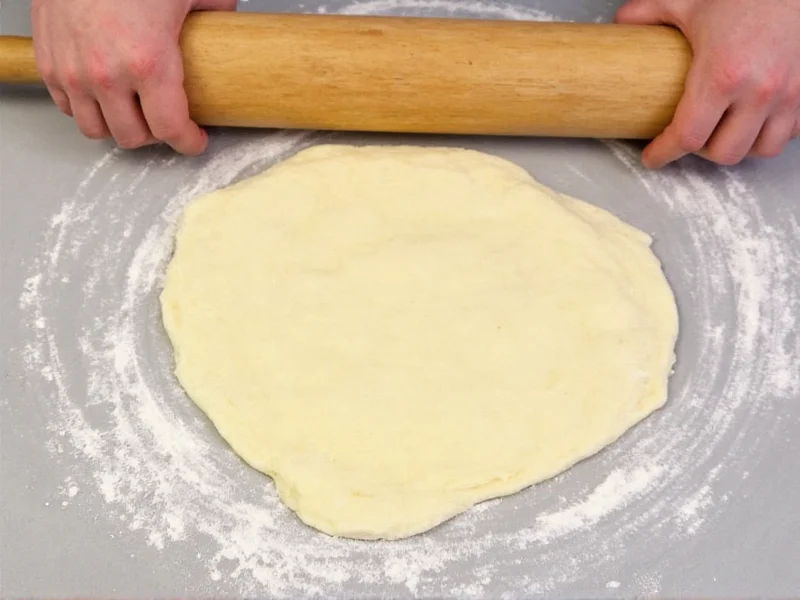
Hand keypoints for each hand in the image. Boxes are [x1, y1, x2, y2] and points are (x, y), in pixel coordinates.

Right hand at [32, 0, 236, 154]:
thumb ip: (214, 10)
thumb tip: (227, 23)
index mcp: (148, 62)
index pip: (170, 129)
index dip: (189, 142)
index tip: (196, 139)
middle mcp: (106, 73)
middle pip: (133, 137)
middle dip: (156, 135)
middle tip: (166, 121)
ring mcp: (72, 69)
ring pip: (95, 129)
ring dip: (118, 125)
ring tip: (135, 111)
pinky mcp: (48, 60)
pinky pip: (66, 105)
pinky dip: (86, 106)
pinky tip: (104, 94)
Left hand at [616, 0, 799, 167]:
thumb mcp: (689, 0)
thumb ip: (650, 12)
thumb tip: (622, 23)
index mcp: (723, 74)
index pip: (687, 137)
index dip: (663, 153)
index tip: (652, 156)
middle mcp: (759, 90)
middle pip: (724, 153)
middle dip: (700, 152)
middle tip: (687, 137)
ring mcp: (789, 93)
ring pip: (760, 149)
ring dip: (737, 146)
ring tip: (721, 132)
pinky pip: (789, 133)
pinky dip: (769, 133)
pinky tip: (753, 121)